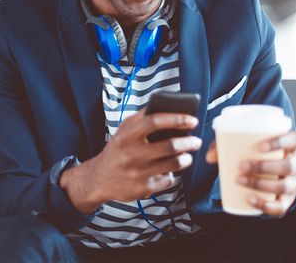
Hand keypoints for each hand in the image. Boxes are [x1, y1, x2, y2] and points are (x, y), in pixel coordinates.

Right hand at [61, 110, 200, 213]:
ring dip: (185, 158)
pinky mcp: (143, 189)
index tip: (192, 120)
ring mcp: (137, 173)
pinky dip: (172, 174)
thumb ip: (142, 118)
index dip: (176, 119)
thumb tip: (168, 107)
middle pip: (169, 145)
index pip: (154, 121)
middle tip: (196, 141)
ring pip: (173, 164)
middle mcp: (131, 154)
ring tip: (187, 155)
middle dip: (188, 142)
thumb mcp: (123, 131)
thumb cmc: (117, 150)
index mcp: (126, 135)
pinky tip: (170, 170)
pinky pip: (168, 180)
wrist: (99, 178)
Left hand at [206, 130, 295, 216]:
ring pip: (285, 186)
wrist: (264, 175)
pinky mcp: (286, 201)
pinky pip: (281, 207)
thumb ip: (224, 147)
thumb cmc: (253, 155)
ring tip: (239, 180)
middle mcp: (295, 164)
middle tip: (240, 166)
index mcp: (289, 146)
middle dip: (265, 167)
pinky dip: (265, 205)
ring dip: (261, 184)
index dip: (282, 141)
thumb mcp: (242, 147)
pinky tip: (250, 199)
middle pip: (289, 165)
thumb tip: (209, 157)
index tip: (260, 147)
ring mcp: (293, 183)